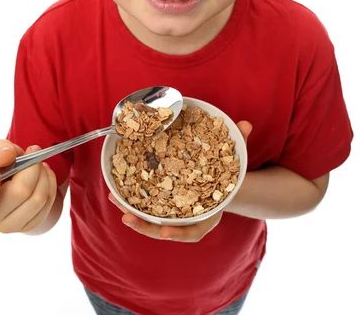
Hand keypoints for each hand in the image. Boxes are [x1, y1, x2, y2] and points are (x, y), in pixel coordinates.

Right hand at [0, 140, 56, 232]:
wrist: (13, 179)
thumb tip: (6, 156)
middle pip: (19, 193)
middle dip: (33, 167)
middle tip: (33, 153)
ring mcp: (7, 225)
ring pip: (38, 199)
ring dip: (44, 175)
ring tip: (40, 164)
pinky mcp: (26, 227)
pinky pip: (47, 204)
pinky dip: (50, 185)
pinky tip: (44, 176)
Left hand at [109, 120, 252, 241]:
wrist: (222, 183)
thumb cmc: (227, 174)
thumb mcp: (236, 160)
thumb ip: (240, 143)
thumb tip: (245, 125)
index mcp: (207, 214)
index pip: (194, 231)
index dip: (179, 234)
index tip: (164, 234)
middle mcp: (188, 218)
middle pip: (164, 229)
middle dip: (145, 226)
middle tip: (127, 218)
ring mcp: (174, 213)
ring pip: (150, 219)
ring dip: (131, 211)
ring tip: (114, 198)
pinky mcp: (162, 204)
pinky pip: (144, 206)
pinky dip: (130, 200)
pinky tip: (115, 189)